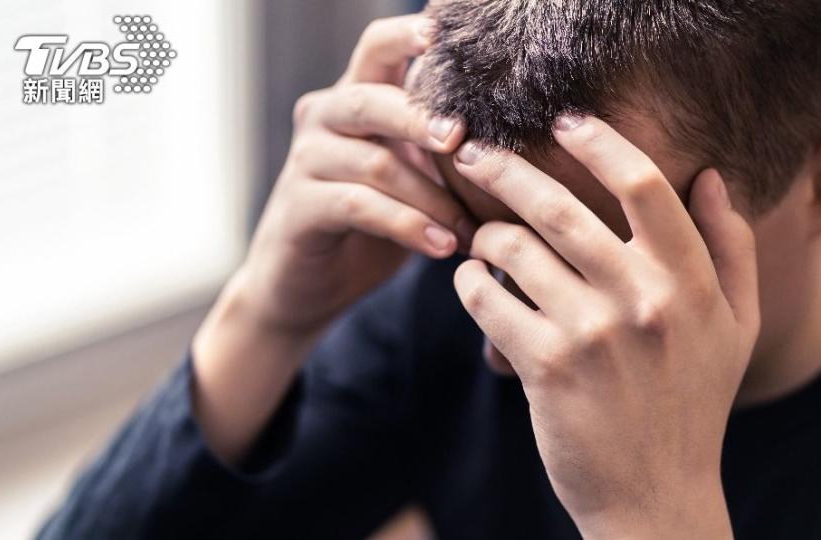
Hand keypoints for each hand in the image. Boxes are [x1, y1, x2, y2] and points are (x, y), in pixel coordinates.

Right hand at [189, 14, 475, 464]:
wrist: (306, 285)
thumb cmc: (372, 225)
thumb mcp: (412, 179)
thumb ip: (442, 151)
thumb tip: (520, 143)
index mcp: (354, 98)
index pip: (377, 47)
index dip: (407, 34)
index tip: (443, 35)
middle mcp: (324, 118)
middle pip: (373, 99)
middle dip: (425, 119)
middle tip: (464, 141)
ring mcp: (306, 161)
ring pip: (377, 162)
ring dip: (434, 198)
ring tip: (470, 229)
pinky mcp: (300, 207)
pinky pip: (360, 206)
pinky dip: (409, 226)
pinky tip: (444, 247)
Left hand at [451, 115, 759, 538]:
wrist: (657, 496)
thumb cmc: (694, 404)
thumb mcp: (739, 326)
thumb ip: (732, 248)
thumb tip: (710, 176)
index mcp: (690, 282)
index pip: (643, 184)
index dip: (598, 141)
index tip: (563, 122)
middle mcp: (642, 300)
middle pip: (559, 206)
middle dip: (505, 169)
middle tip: (473, 153)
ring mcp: (592, 334)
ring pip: (513, 249)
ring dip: (484, 235)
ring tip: (479, 239)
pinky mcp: (545, 367)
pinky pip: (487, 300)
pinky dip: (469, 283)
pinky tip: (472, 283)